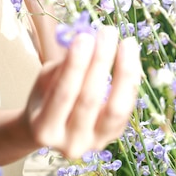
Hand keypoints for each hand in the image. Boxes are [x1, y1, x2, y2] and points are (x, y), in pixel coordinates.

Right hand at [23, 25, 141, 158]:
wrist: (52, 131)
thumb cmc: (46, 99)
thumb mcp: (45, 81)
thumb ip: (64, 65)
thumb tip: (89, 39)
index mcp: (44, 129)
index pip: (64, 94)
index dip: (76, 65)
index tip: (84, 37)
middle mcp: (71, 144)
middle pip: (90, 99)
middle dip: (101, 61)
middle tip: (107, 32)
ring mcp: (95, 143)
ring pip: (116, 108)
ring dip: (124, 71)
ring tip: (127, 43)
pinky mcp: (113, 137)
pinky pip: (127, 108)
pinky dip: (130, 82)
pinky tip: (131, 58)